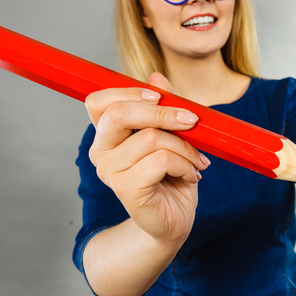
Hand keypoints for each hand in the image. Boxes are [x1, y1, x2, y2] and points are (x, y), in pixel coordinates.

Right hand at [84, 72, 209, 244]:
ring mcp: (110, 172)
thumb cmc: (171, 175)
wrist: (175, 219)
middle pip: (119, 113)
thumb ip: (163, 106)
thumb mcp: (171, 134)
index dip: (128, 92)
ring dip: (185, 146)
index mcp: (106, 134)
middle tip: (193, 120)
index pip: (99, 101)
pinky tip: (192, 175)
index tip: (160, 97)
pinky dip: (186, 164)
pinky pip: (162, 160)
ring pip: (151, 137)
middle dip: (163, 112)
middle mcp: (100, 152)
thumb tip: (157, 76)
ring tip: (196, 160)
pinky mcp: (126, 189)